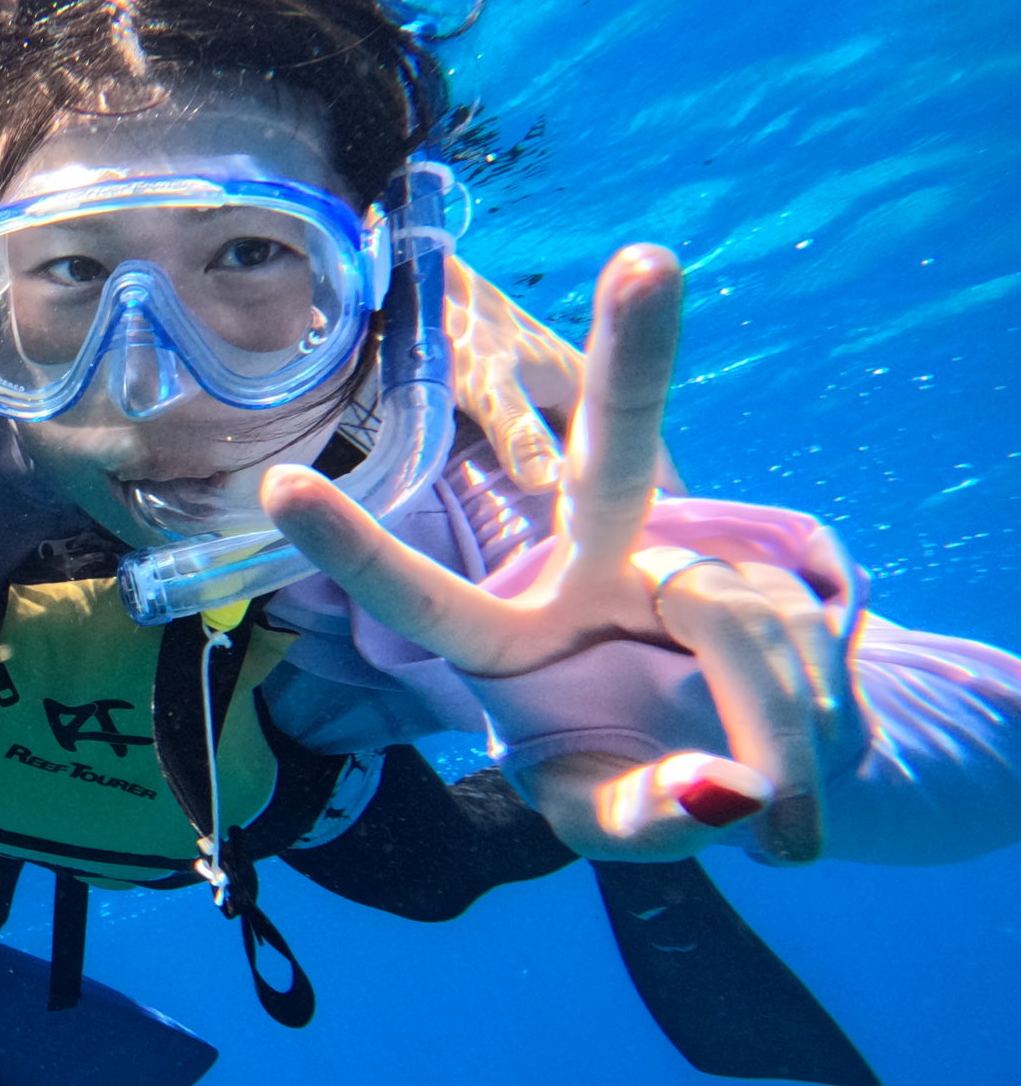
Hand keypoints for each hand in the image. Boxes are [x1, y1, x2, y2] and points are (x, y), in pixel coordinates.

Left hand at [266, 247, 850, 864]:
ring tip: (773, 822)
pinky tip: (795, 797)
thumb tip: (726, 792)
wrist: (762, 768)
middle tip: (648, 263)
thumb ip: (649, 816)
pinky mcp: (771, 572)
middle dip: (638, 355)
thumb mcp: (619, 822)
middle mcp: (592, 568)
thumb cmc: (641, 785)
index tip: (282, 482)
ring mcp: (689, 558)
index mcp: (508, 637)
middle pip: (619, 455)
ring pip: (738, 622)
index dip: (353, 547)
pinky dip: (803, 749)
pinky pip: (793, 652)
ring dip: (770, 730)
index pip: (422, 597)